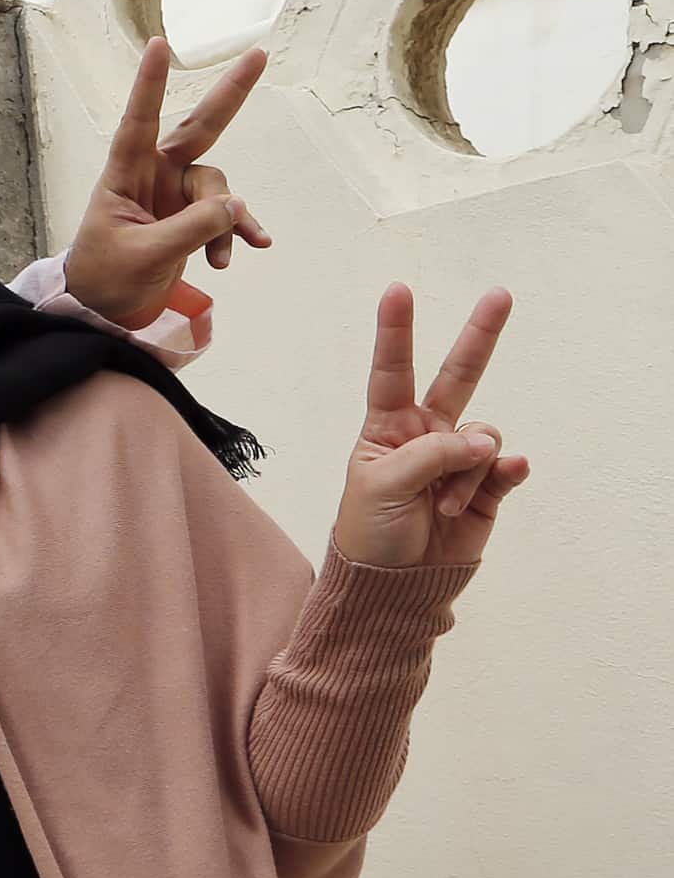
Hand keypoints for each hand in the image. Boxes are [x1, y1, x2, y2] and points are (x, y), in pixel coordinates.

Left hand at [62, 38, 276, 325]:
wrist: (105, 308)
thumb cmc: (106, 276)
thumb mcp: (143, 256)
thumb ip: (188, 230)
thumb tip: (233, 206)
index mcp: (125, 174)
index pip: (139, 120)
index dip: (149, 84)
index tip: (158, 45)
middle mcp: (154, 174)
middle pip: (199, 128)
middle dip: (230, 94)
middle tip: (260, 54)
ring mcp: (176, 194)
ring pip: (218, 188)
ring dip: (223, 222)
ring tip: (216, 260)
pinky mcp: (193, 218)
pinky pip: (226, 215)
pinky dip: (238, 230)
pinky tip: (255, 245)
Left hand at [331, 285, 527, 569]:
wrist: (394, 588)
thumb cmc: (370, 533)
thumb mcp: (381, 487)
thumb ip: (431, 454)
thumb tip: (486, 442)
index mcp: (386, 429)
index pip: (392, 372)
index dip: (395, 332)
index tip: (397, 289)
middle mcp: (425, 436)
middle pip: (458, 377)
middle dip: (479, 336)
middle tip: (500, 294)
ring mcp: (459, 459)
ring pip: (483, 437)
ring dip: (468, 470)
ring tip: (444, 504)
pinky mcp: (488, 487)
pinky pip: (506, 465)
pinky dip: (501, 474)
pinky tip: (502, 479)